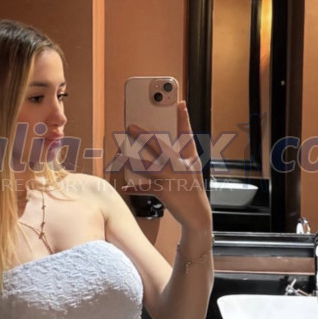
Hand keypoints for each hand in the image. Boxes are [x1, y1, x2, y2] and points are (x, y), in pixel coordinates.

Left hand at [121, 101, 210, 234]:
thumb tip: (159, 144)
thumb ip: (178, 156)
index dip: (184, 118)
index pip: (187, 134)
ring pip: (147, 167)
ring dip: (131, 162)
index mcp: (190, 158)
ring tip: (120, 157)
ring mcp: (172, 179)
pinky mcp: (164, 192)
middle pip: (160, 147)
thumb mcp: (191, 169)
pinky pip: (145, 189)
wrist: (197, 214)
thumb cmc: (190, 189)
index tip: (180, 103)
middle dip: (144, 136)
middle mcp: (181, 166)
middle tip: (130, 127)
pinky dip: (134, 188)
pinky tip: (124, 186)